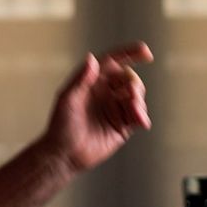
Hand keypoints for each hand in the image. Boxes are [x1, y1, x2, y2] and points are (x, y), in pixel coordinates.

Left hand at [44, 41, 152, 171]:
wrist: (65, 155)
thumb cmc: (61, 125)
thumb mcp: (67, 99)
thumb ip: (80, 79)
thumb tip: (92, 58)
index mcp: (93, 81)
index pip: (114, 62)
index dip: (130, 53)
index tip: (145, 52)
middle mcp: (106, 92)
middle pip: (129, 79)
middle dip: (134, 83)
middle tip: (131, 92)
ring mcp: (115, 109)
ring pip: (136, 97)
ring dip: (139, 101)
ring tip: (134, 111)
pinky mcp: (123, 126)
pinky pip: (139, 116)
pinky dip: (142, 116)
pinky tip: (141, 121)